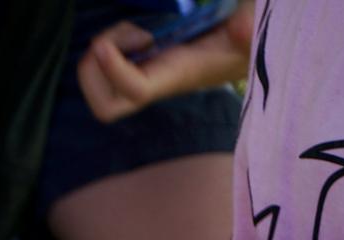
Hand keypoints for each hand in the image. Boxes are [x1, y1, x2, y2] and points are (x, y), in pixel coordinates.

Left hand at [76, 10, 252, 124]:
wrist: (236, 49)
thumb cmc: (241, 40)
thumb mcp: (249, 33)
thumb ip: (248, 29)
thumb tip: (241, 28)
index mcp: (176, 76)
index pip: (136, 91)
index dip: (115, 72)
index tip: (106, 45)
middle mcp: (153, 84)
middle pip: (104, 107)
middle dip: (94, 71)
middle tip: (116, 42)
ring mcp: (139, 79)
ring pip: (96, 86)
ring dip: (100, 52)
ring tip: (132, 33)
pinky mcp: (133, 69)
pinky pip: (101, 68)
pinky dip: (106, 47)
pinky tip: (133, 35)